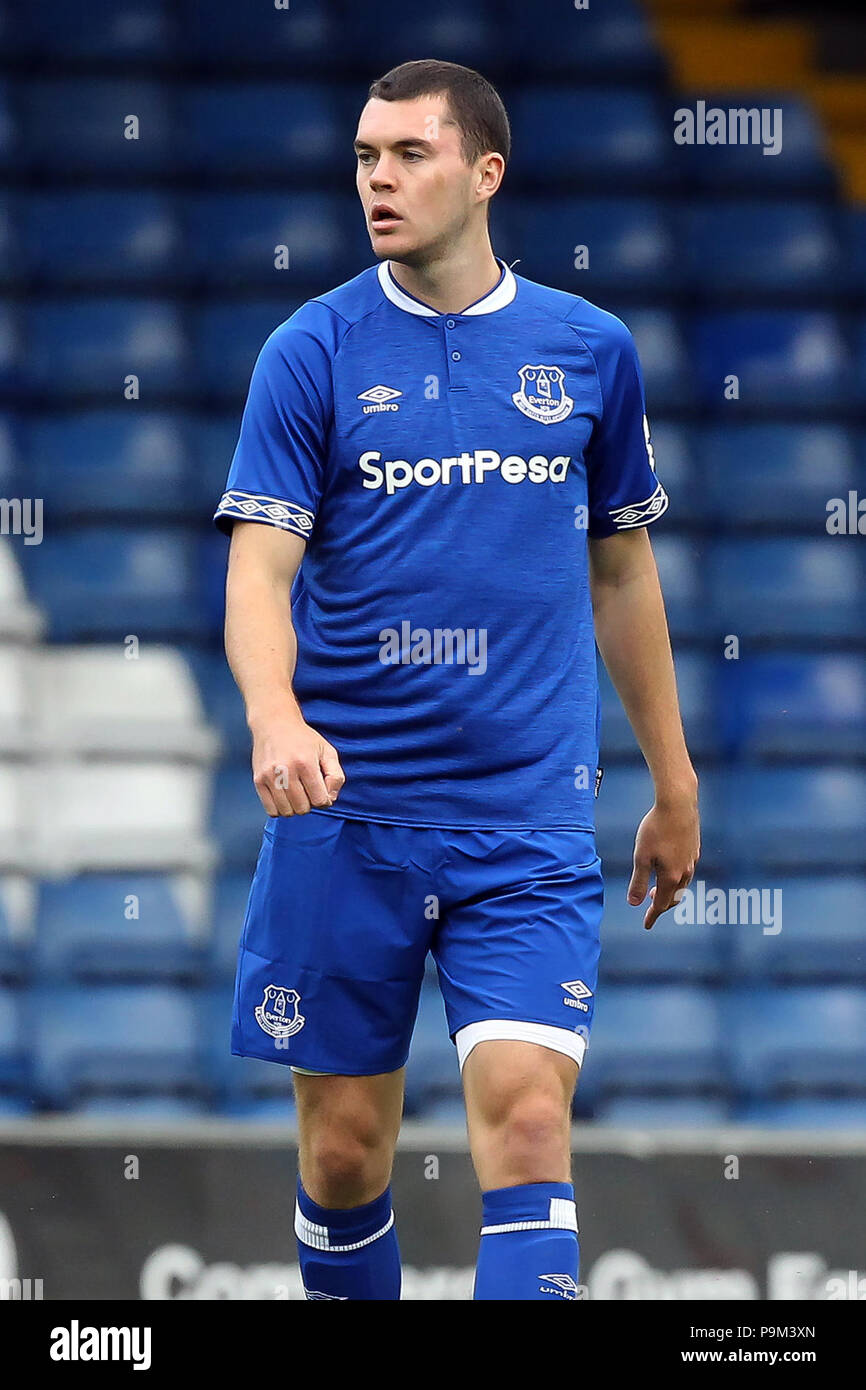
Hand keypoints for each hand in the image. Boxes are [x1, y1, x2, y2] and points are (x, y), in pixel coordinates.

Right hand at [250, 710, 345, 815]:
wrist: (274, 724)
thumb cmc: (304, 739)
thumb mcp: (327, 751)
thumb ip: (336, 776)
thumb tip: (330, 799)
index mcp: (306, 763)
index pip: (319, 800)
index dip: (324, 800)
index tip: (321, 790)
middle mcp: (286, 770)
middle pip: (303, 808)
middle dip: (309, 804)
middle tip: (307, 790)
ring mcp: (270, 776)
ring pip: (287, 812)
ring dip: (295, 807)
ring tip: (296, 793)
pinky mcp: (258, 780)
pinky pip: (271, 810)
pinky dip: (280, 809)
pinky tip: (284, 797)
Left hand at [627, 791, 699, 929]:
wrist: (678, 804)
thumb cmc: (656, 828)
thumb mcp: (641, 856)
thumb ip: (639, 881)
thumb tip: (634, 903)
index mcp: (671, 876)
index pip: (662, 904)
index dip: (653, 915)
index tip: (647, 925)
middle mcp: (685, 871)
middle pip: (675, 897)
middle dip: (663, 904)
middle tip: (650, 906)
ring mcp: (692, 859)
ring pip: (683, 884)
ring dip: (671, 891)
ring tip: (658, 888)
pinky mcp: (694, 848)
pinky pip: (687, 870)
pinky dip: (677, 877)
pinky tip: (669, 868)